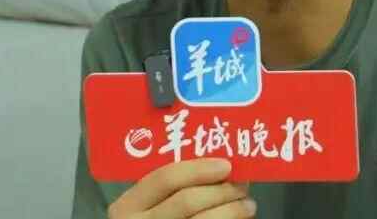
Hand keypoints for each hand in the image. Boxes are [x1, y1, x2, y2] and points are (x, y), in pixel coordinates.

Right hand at [107, 158, 255, 217]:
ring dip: (232, 211)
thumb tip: (220, 166)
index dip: (198, 169)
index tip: (226, 165)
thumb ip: (172, 186)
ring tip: (248, 205)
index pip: (164, 179)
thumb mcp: (150, 204)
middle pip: (187, 201)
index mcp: (128, 206)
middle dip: (220, 190)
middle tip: (243, 185)